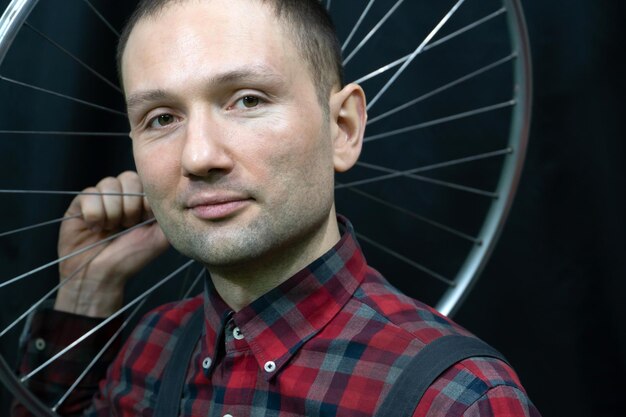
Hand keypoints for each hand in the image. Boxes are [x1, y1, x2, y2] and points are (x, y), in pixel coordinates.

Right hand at [54, 171, 168, 316]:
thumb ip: (166, 214)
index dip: (146, 199)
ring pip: (109, 184)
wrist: (101, 275)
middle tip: (127, 225)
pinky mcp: (81, 202)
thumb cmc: (130, 258)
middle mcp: (122, 196)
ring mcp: (101, 197)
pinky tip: (95, 228)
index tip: (145, 220)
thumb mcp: (159, 237)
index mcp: (141, 201)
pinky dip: (94, 213)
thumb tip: (166, 194)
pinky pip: (89, 194)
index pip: (147, 180)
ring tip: (110, 228)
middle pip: (129, 178)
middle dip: (131, 206)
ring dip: (113, 211)